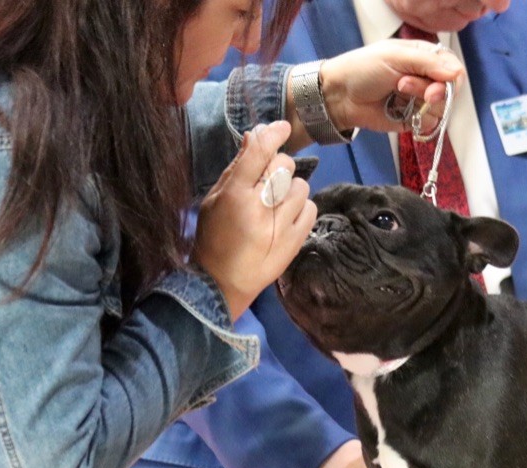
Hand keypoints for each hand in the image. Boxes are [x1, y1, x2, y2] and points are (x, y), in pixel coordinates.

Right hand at [192, 120, 315, 318]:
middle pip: (284, 165)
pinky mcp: (296, 241)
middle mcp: (259, 207)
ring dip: (292, 189)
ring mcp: (281, 226)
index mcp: (234, 194)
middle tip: (269, 181)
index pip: (259, 152)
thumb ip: (237, 168)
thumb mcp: (215, 200)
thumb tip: (255, 135)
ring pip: (301, 185)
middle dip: (279, 168)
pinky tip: (287, 217)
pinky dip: (302, 208)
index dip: (273, 134)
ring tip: (277, 204)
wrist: (222, 283)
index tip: (283, 126)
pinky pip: (311, 208)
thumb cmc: (214, 237)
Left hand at [319, 39, 464, 133]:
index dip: (450, 79)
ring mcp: (420, 101)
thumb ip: (428, 63)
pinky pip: (429, 124)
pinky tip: (398, 110)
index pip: (453, 69)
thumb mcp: (395, 57)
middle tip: (405, 85)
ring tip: (396, 92)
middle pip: (450, 92)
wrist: (340, 95)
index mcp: (425, 57)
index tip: (435, 85)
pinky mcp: (413, 120)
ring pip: (441, 110)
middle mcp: (426, 79)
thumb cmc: (363, 69)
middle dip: (431, 91)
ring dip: (419, 103)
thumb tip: (457, 74)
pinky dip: (417, 119)